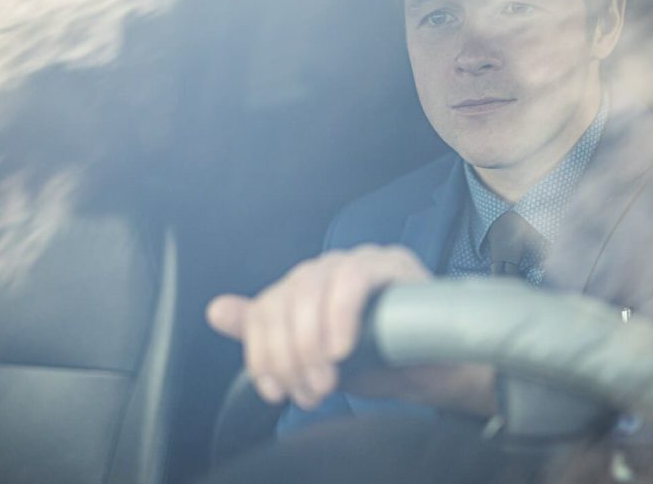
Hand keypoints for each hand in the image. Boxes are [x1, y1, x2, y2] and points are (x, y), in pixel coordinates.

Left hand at [206, 244, 495, 415]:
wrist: (437, 374)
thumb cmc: (377, 364)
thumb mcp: (313, 362)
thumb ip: (266, 336)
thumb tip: (216, 310)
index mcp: (303, 290)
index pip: (264, 306)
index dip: (261, 351)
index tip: (274, 391)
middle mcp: (326, 269)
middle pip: (284, 296)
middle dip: (288, 353)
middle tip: (309, 391)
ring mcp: (358, 260)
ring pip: (311, 284)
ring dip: (310, 339)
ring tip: (326, 378)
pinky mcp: (391, 262)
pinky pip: (353, 276)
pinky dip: (340, 313)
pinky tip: (342, 347)